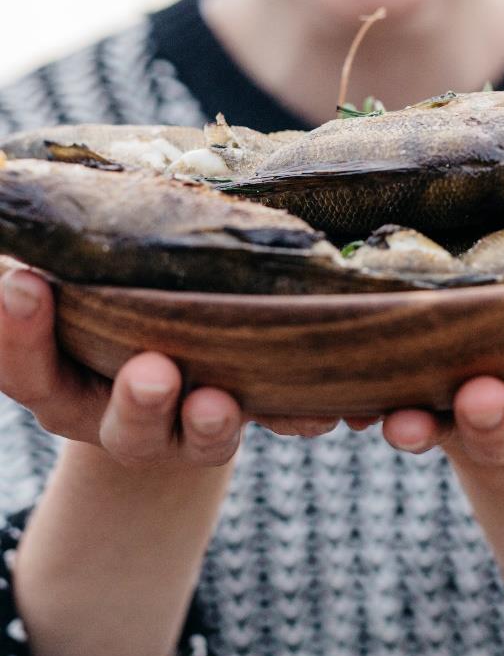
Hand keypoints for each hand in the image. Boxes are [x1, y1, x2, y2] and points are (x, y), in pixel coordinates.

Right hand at [0, 264, 377, 465]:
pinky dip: (294, 418)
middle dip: (139, 401)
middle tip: (154, 372)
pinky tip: (321, 410)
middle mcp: (118, 418)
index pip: (24, 365)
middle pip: (121, 424)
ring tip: (222, 401)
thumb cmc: (105, 304)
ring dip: (212, 422)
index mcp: (61, 383)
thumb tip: (24, 215)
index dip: (18, 331)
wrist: (164, 371)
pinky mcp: (242, 418)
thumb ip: (62, 263)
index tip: (24, 282)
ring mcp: (183, 431)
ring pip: (196, 440)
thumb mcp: (75, 285)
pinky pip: (272, 424)